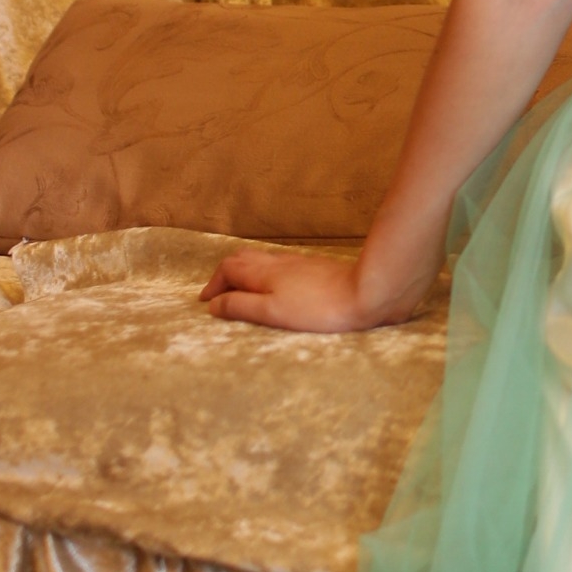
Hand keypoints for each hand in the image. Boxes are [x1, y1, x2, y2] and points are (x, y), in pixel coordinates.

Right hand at [199, 247, 427, 332]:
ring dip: (245, 273)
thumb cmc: (318, 308)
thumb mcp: (272, 312)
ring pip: (262, 260)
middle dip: (226, 275)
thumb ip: (240, 308)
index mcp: (262, 272)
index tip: (206, 301)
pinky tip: (276, 287)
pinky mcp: (315, 269)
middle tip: (219, 295)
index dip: (213, 285)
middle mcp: (277, 262)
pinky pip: (280, 265)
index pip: (227, 269)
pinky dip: (266, 274)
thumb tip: (213, 305)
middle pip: (242, 259)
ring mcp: (298, 263)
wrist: (366, 293)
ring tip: (242, 291)